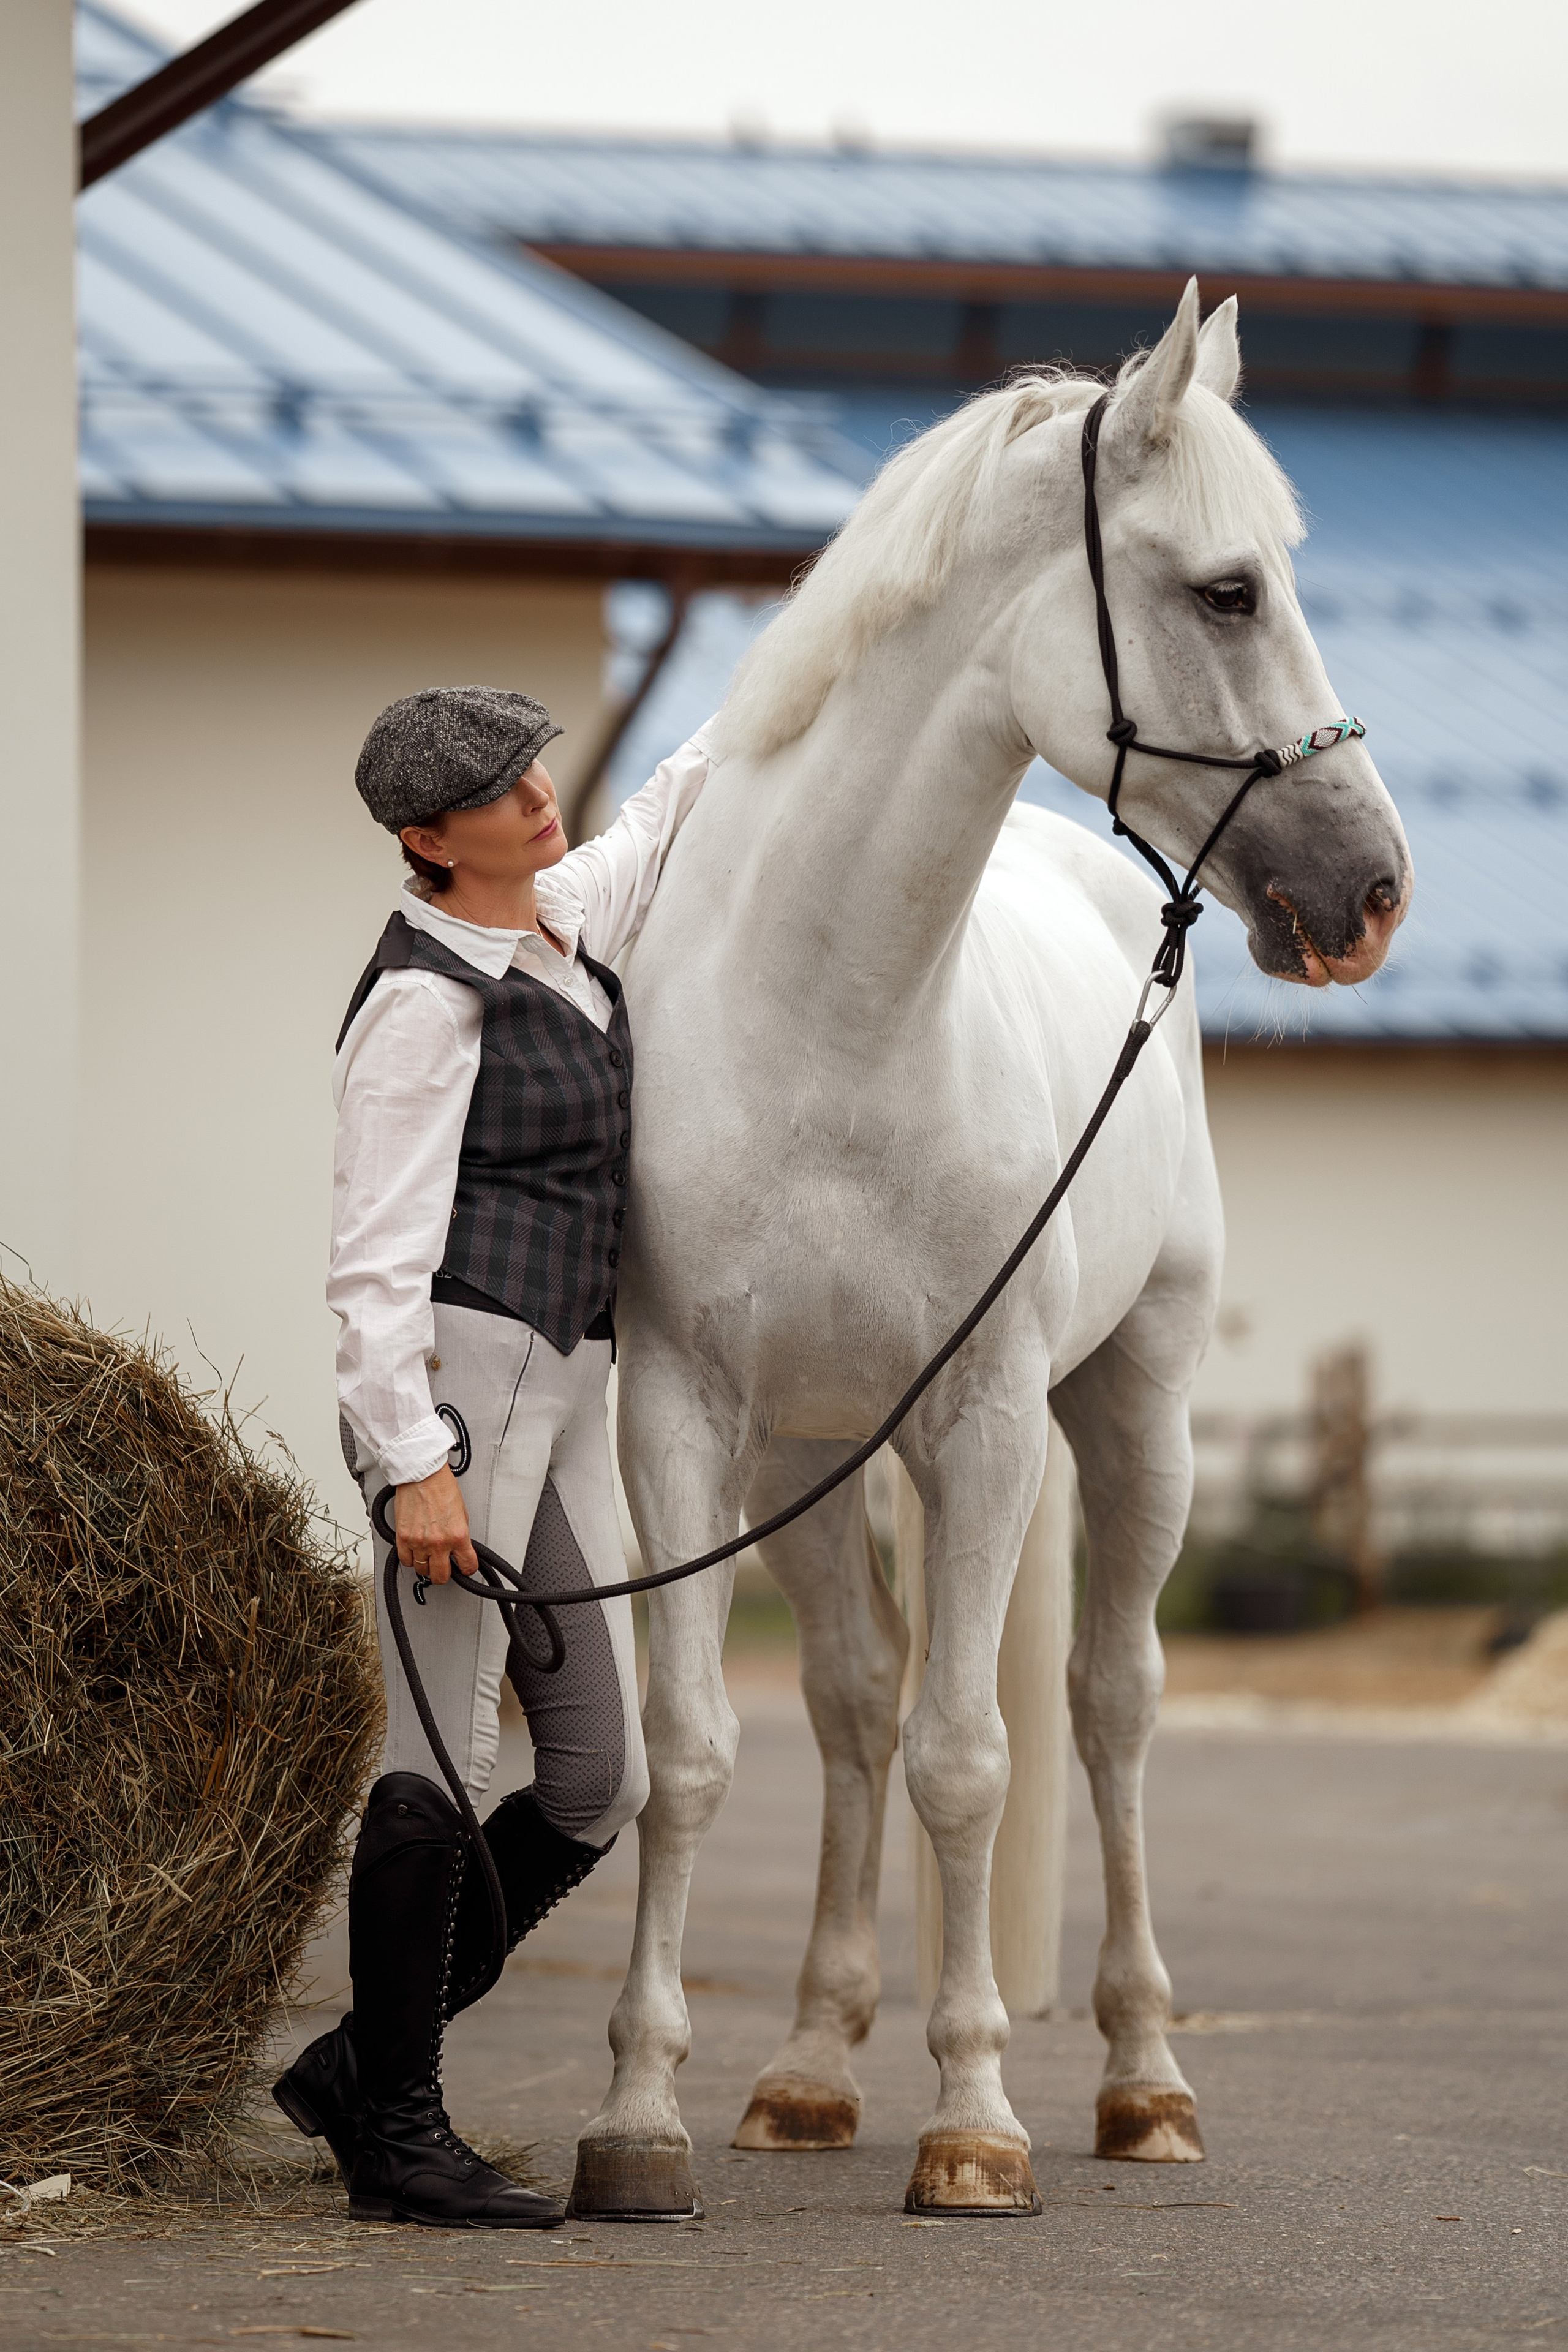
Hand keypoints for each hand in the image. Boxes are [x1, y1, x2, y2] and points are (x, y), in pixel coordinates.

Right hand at [393, 1465, 477, 1586]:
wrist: (422, 1475)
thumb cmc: (441, 1487)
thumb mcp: (462, 1513)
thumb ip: (460, 1535)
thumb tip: (459, 1549)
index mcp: (458, 1536)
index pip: (467, 1566)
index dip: (467, 1568)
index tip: (464, 1566)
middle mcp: (439, 1542)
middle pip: (441, 1576)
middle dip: (445, 1573)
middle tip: (445, 1566)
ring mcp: (419, 1542)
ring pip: (422, 1570)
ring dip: (426, 1565)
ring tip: (429, 1555)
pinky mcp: (403, 1538)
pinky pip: (406, 1561)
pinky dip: (410, 1559)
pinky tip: (415, 1551)